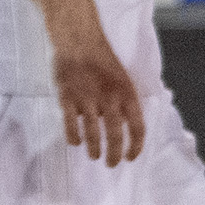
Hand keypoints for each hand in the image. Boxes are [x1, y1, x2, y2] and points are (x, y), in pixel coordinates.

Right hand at [52, 19, 146, 164]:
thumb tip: (124, 123)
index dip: (135, 146)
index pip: (137, 126)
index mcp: (127, 94)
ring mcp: (87, 99)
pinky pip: (70, 124)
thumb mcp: (123, 78)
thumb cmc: (103, 58)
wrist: (79, 41)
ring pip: (92, 133)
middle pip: (114, 135)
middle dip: (114, 154)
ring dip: (94, 149)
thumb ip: (124, 100)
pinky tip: (75, 142)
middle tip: (111, 164)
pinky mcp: (67, 98)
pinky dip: (73, 137)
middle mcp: (109, 99)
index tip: (131, 157)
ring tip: (94, 156)